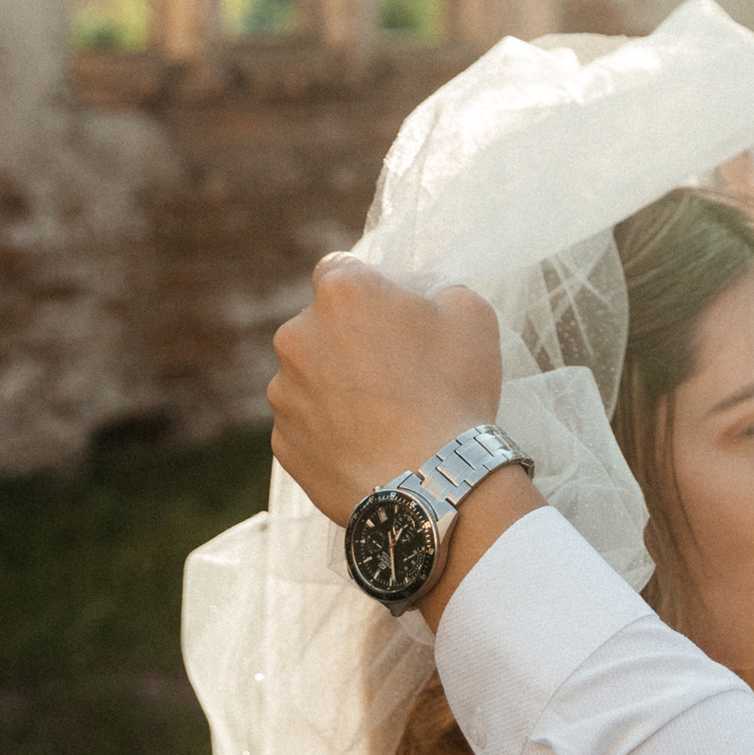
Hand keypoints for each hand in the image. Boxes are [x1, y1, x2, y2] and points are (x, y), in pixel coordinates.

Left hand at [269, 256, 501, 527]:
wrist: (431, 486)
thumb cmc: (454, 392)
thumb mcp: (470, 312)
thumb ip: (432, 287)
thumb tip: (411, 294)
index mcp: (341, 292)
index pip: (340, 268)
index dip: (370, 291)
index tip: (395, 316)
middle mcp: (297, 335)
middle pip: (322, 325)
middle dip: (351, 339)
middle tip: (398, 370)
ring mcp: (284, 392)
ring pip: (310, 376)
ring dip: (338, 386)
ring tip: (386, 416)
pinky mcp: (282, 441)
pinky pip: (306, 424)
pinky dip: (330, 429)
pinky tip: (370, 444)